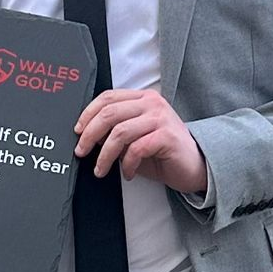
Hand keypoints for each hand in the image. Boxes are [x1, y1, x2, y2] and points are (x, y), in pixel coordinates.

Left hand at [74, 89, 207, 193]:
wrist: (195, 166)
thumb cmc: (162, 153)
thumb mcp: (134, 139)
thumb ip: (115, 132)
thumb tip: (87, 135)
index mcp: (142, 98)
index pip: (108, 97)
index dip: (88, 114)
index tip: (77, 131)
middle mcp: (152, 103)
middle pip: (109, 113)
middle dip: (89, 135)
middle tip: (81, 152)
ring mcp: (161, 118)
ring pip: (120, 132)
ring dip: (105, 155)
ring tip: (101, 169)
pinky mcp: (167, 137)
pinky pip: (136, 149)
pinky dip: (127, 164)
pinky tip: (128, 173)